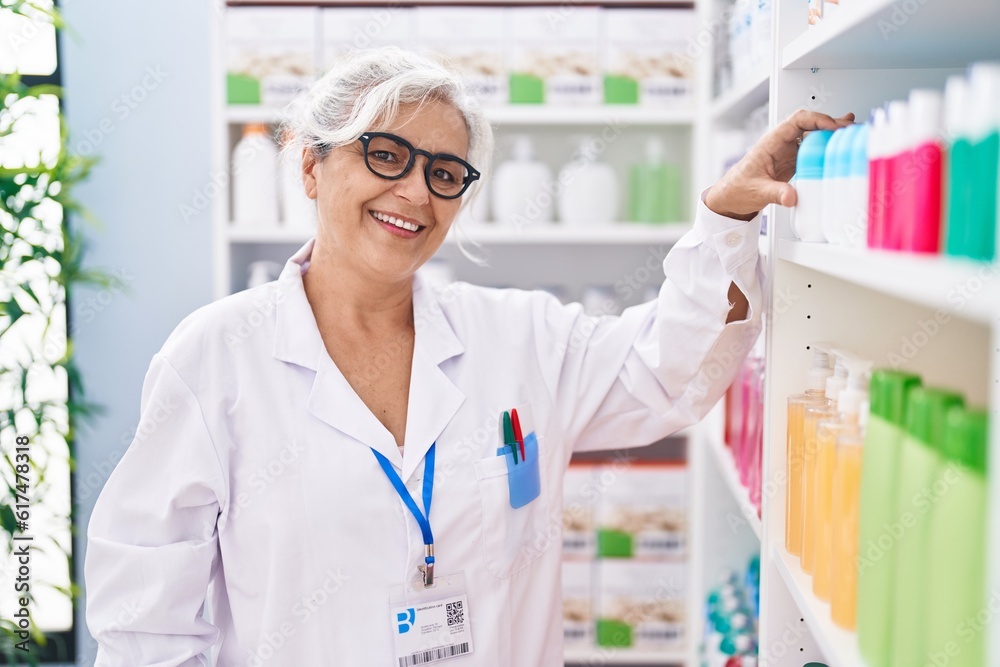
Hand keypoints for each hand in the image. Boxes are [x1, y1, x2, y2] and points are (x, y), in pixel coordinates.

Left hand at [704, 109, 855, 220]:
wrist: (730, 198)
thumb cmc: (737, 189)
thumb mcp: (757, 192)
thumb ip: (775, 194)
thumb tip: (792, 196)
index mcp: (771, 142)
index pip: (797, 120)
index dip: (818, 120)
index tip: (834, 127)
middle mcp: (781, 143)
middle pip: (810, 124)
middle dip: (831, 124)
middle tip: (850, 129)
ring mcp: (788, 151)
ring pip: (813, 135)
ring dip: (832, 133)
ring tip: (853, 131)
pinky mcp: (792, 161)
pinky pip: (812, 149)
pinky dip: (827, 145)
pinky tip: (840, 142)